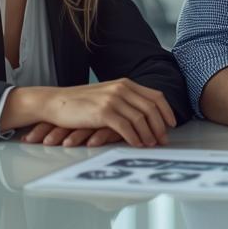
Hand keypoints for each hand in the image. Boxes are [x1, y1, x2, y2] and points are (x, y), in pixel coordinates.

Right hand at [8, 79, 177, 147]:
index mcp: (125, 83)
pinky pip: (126, 127)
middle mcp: (122, 88)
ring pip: (141, 119)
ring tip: (151, 145)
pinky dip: (134, 138)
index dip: (166, 112)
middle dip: (160, 126)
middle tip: (163, 140)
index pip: (155, 96)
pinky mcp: (103, 112)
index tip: (172, 125)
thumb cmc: (81, 102)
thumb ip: (125, 100)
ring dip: (149, 134)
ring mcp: (112, 99)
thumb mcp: (107, 94)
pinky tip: (137, 144)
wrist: (55, 102)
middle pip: (151, 109)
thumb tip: (145, 116)